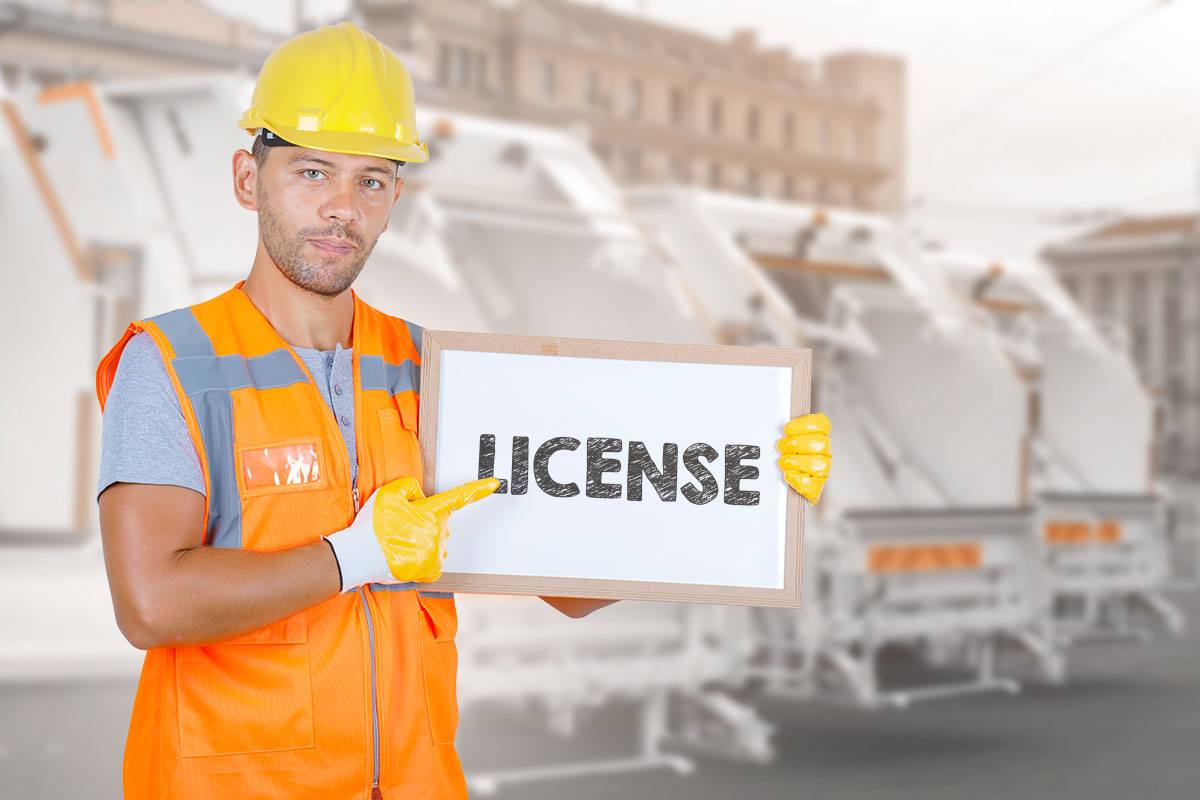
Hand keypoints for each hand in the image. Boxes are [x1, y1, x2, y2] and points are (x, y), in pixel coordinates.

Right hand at [325, 476, 500, 591]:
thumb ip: (411, 487)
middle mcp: (438, 533)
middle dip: (425, 519)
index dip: (478, 489)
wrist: (359, 555)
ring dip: (422, 538)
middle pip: (440, 520)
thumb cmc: (372, 525)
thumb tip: (422, 500)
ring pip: (436, 539)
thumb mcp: (388, 492)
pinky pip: (433, 558)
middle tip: (400, 525)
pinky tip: (405, 553)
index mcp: (430, 512)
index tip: (494, 483)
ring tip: (398, 541)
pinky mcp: (430, 570)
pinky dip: (422, 555)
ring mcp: (436, 553)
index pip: (458, 497)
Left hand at [776, 413, 830, 503]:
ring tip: (784, 462)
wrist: (783, 487)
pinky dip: (798, 480)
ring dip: (796, 462)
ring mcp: (822, 470)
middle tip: (782, 448)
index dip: (806, 424)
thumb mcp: (783, 440)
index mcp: (818, 437)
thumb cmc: (785, 458)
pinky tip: (789, 475)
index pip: (823, 424)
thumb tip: (776, 427)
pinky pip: (813, 485)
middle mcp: (823, 453)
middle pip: (822, 443)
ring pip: (820, 464)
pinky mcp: (816, 488)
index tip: (788, 429)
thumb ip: (786, 432)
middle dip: (796, 444)